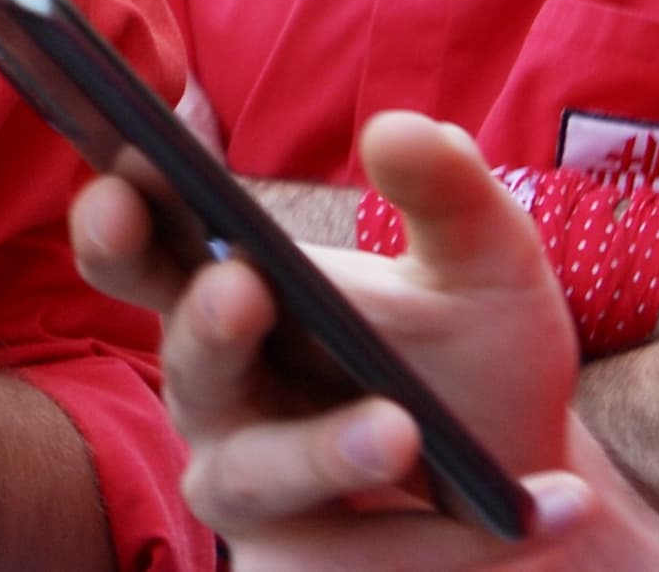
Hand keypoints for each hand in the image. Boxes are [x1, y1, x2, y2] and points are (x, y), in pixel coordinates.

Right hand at [70, 112, 658, 569]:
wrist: (527, 484)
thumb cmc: (471, 360)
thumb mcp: (484, 265)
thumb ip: (449, 193)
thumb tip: (401, 130)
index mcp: (225, 295)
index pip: (138, 251)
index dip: (116, 215)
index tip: (131, 169)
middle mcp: (217, 394)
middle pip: (182, 363)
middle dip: (205, 328)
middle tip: (243, 286)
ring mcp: (254, 491)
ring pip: (255, 479)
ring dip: (319, 452)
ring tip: (399, 430)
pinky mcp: (306, 570)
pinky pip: (357, 564)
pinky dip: (449, 542)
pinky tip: (542, 509)